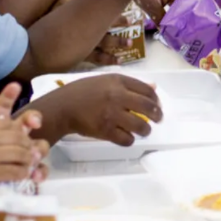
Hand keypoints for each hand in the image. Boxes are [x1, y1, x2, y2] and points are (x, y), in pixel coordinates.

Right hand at [0, 84, 46, 192]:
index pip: (9, 122)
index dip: (21, 128)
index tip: (24, 135)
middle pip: (19, 137)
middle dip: (28, 145)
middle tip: (31, 152)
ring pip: (21, 153)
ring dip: (28, 160)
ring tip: (29, 164)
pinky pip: (16, 171)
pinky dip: (22, 173)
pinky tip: (22, 174)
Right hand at [39, 74, 161, 146]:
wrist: (62, 107)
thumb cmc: (83, 92)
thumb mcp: (105, 80)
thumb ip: (128, 84)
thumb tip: (153, 87)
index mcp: (118, 81)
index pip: (146, 90)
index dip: (156, 99)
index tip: (157, 105)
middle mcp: (117, 96)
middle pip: (148, 107)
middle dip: (157, 115)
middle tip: (157, 119)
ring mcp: (112, 114)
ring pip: (141, 126)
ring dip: (145, 130)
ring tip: (144, 131)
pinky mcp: (105, 130)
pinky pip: (126, 139)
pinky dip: (130, 140)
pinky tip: (127, 137)